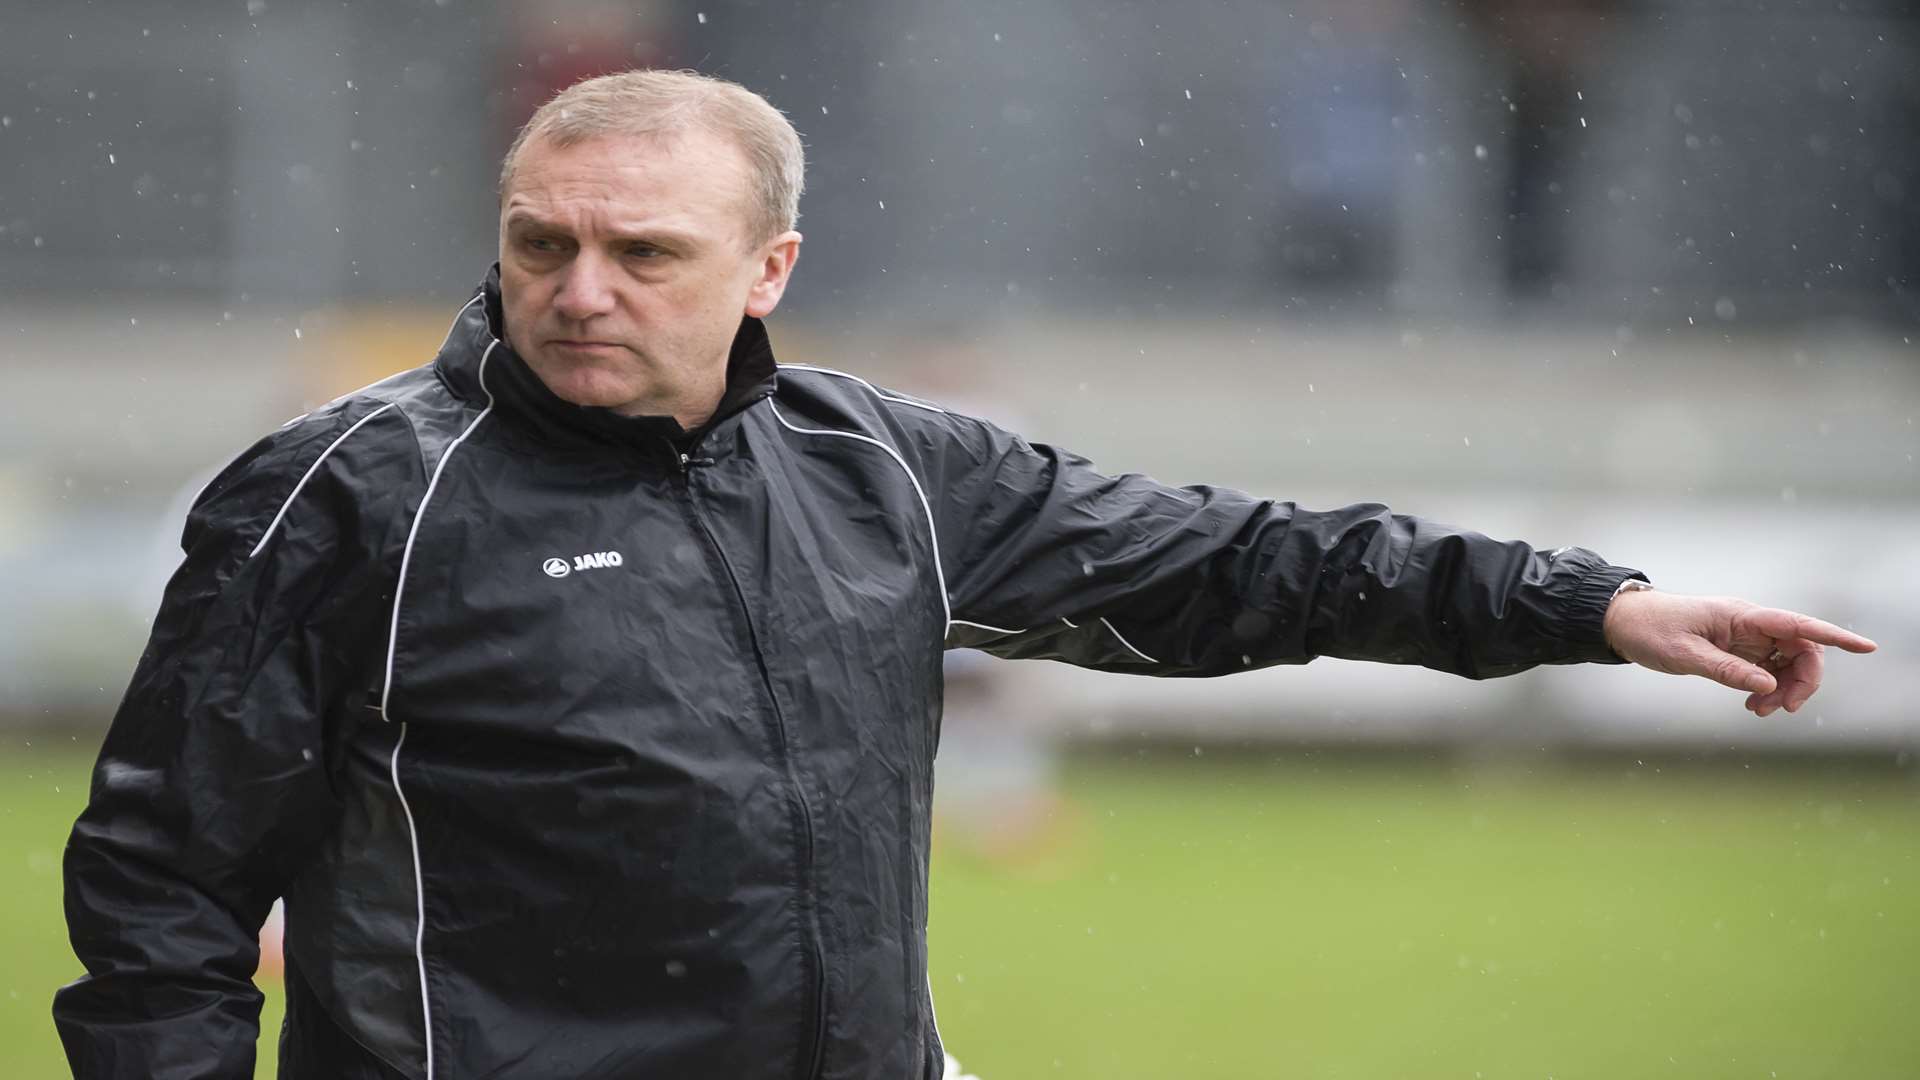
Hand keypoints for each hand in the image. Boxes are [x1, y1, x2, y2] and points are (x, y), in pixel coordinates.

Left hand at [1602, 590, 1877, 715]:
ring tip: (1758, 712)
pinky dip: (1768, 689)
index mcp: (1742, 616)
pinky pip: (1769, 670)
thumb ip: (1725, 669)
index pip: (1798, 624)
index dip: (1835, 636)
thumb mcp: (1683, 654)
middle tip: (1779, 709)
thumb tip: (1766, 683)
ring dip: (1784, 690)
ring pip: (1788, 663)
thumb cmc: (1650, 630)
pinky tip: (1752, 705)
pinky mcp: (1738, 650)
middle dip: (1802, 682)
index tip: (1867, 648)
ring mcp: (1747, 637)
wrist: (1623, 623)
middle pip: (1802, 650)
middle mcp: (1751, 624)